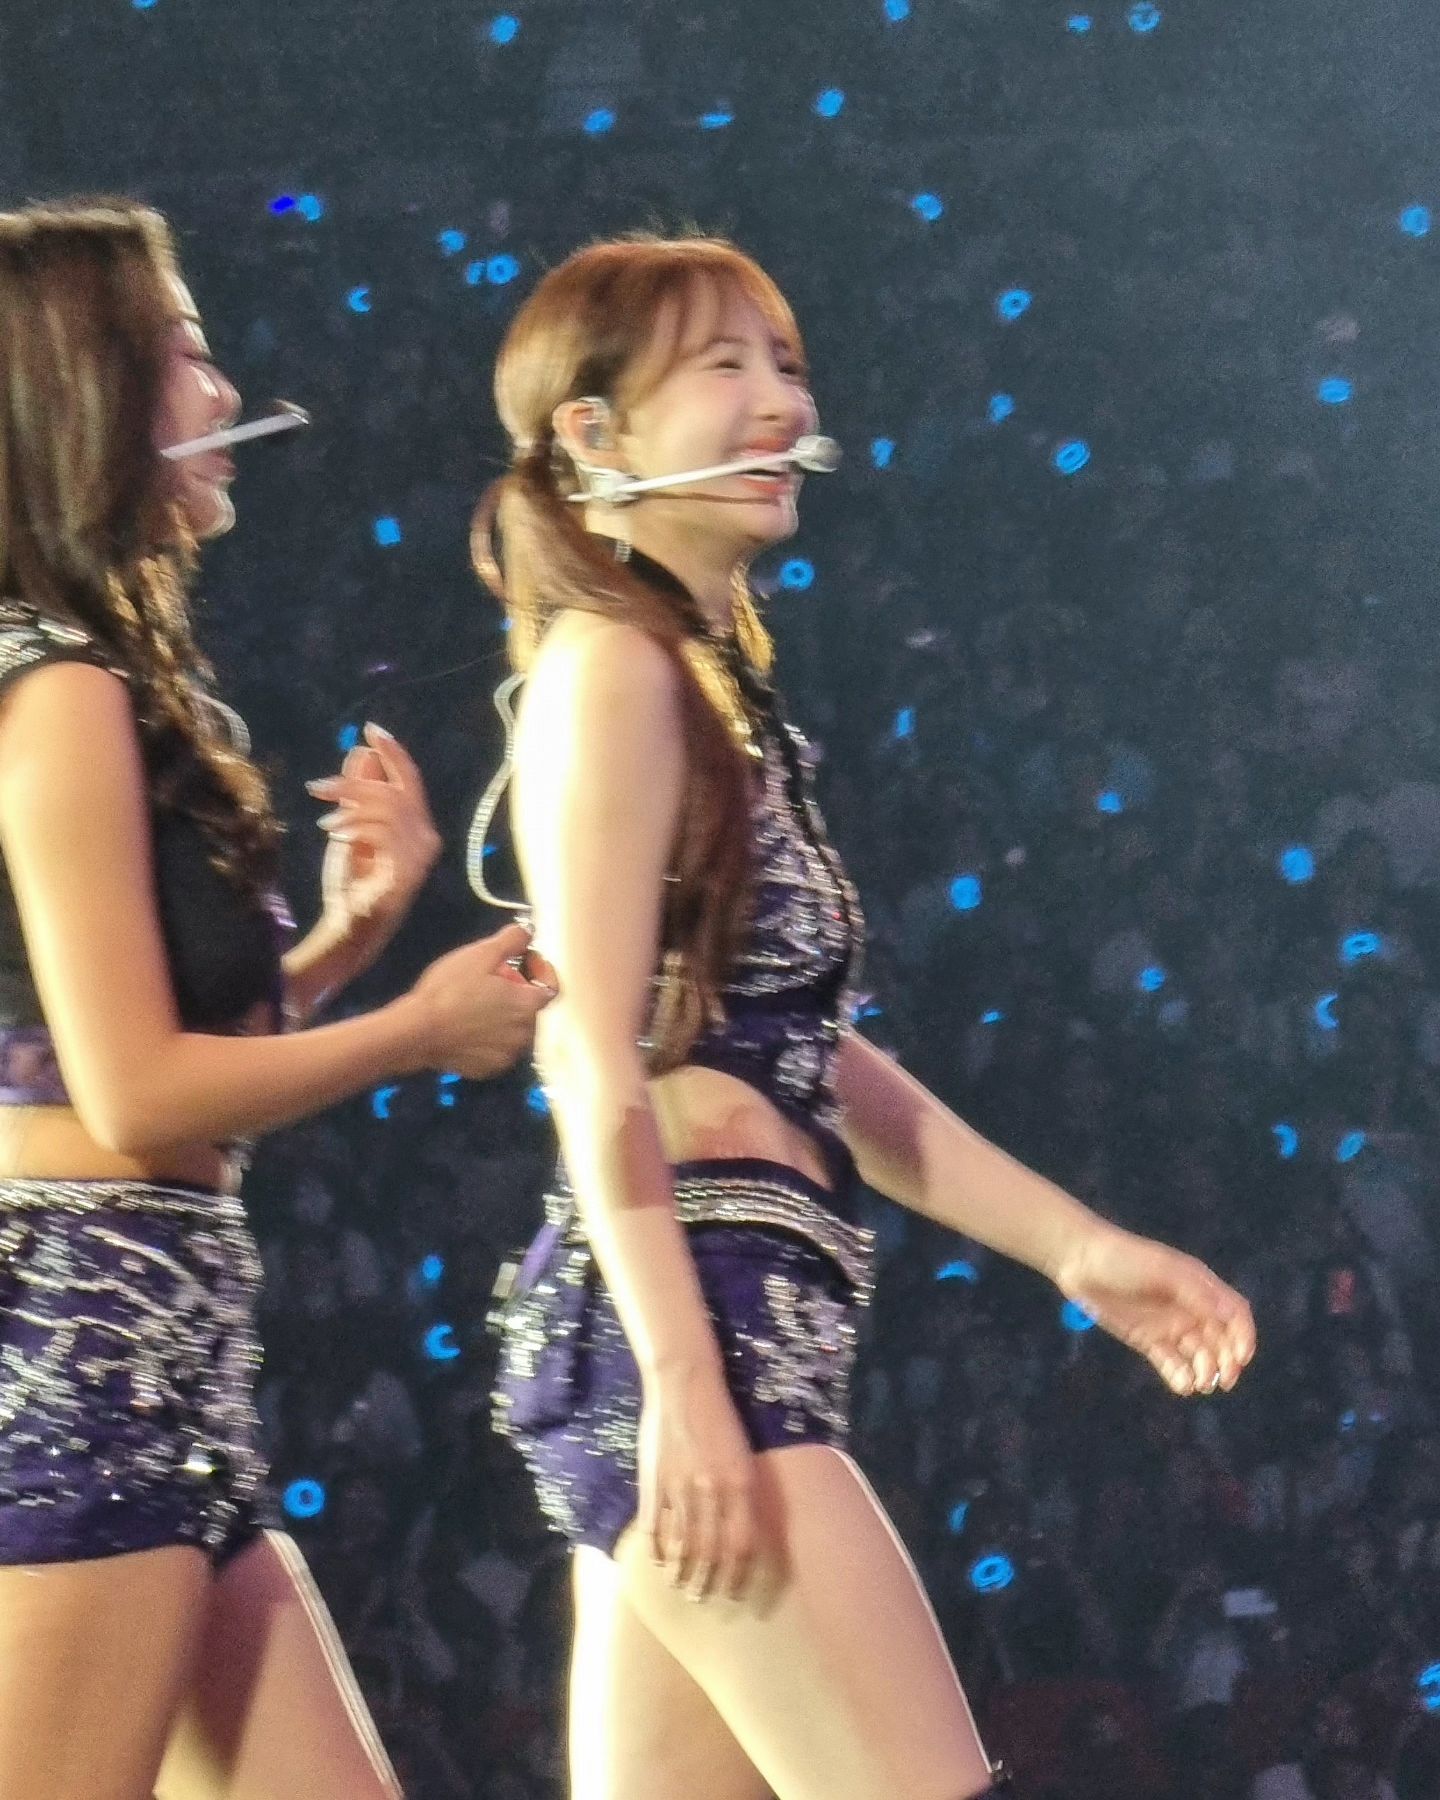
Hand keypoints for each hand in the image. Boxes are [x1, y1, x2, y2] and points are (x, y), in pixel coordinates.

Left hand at [307, 724, 441, 941]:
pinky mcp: (406, 872)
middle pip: (396, 790)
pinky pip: (381, 833)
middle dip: (355, 782)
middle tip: (318, 787)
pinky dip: (355, 828)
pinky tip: (334, 835)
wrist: (349, 926)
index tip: (370, 730)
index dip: (393, 752)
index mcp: (418, 826)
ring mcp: (419, 857)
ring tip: (324, 820)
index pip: (410, 780)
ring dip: (350, 808)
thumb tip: (361, 753)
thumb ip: (357, 794)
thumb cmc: (352, 881)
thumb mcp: (350, 827)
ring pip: (388, 808)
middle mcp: (427, 838)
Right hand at [407, 923, 555, 1077]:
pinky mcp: (489, 1069)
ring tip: (476, 1003)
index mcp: (528, 1005)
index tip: (524, 961)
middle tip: (491, 980)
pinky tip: (468, 1026)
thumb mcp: (481, 953)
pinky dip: (489, 1037)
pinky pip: (497, 1049)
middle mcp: (525, 1034)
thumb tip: (528, 933)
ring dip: (503, 1016)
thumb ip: (512, 940)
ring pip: (514, 1029)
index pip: (551, 986)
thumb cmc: (449, 991)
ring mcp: (507, 1054)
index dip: (540, 970)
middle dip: (517, 992)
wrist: (418, 1031)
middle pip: (530, 1008)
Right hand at [637, 1363, 761, 1602]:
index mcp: (740, 1482)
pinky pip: (655, 1524)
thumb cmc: (719, 1418)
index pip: (741, 1545)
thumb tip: (740, 1535)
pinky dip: (655, 1548)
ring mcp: (681, 1486)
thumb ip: (740, 1494)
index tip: (734, 1595)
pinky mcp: (654, 1480)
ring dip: (680, 1572)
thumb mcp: (741, 1455)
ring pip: (682, 1544)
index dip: (737, 1576)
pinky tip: (656, 1561)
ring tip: (679, 1587)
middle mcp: (713, 1489)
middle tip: (702, 1599)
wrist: (685, 1384)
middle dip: (707, 1583)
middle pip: (710, 1552)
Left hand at [1054, 1226, 1255, 1397]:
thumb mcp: (1164, 1271)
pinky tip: (1181, 1384)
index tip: (1240, 1357)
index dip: (1243, 1336)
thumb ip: (1196, 1293)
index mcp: (1200, 1287)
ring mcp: (1170, 1326)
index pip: (1234, 1315)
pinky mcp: (1149, 1340)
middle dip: (1226, 1361)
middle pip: (1221, 1341)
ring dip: (1205, 1371)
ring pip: (1199, 1356)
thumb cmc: (1124, 1258)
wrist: (1080, 1262)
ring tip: (1199, 1382)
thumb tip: (1228, 1316)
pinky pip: (1172, 1363)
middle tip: (1221, 1379)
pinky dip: (1180, 1376)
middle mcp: (1190, 1309)